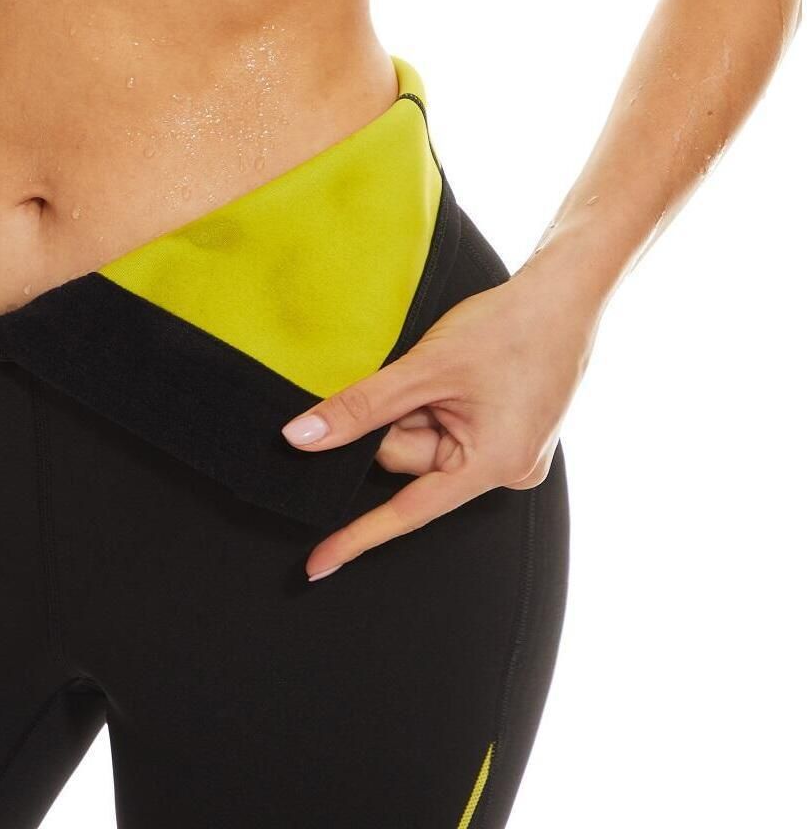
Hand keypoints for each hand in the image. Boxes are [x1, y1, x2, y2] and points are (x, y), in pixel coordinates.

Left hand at [279, 263, 593, 579]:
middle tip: (424, 375)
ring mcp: (512, 455)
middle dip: (402, 419)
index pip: (407, 512)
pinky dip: (441, 406)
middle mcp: (509, 472)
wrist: (562, 297)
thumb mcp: (424, 367)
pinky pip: (453, 434)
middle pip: (414, 462)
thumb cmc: (505, 327)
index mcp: (493, 466)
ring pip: (430, 443)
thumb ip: (361, 408)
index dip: (356, 536)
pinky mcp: (512, 438)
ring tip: (455, 368)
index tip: (315, 565)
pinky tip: (464, 376)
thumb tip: (301, 439)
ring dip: (423, 406)